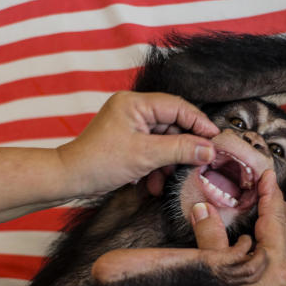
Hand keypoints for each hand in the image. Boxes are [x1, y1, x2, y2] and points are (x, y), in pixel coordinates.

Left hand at [57, 91, 219, 197]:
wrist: (70, 178)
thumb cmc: (100, 163)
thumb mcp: (145, 156)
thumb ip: (180, 150)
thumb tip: (209, 150)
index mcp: (135, 103)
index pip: (177, 106)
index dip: (199, 123)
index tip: (215, 141)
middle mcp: (133, 109)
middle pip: (172, 124)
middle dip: (183, 148)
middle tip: (197, 164)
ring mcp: (129, 125)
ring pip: (163, 139)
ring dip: (169, 161)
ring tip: (167, 179)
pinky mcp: (127, 140)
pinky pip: (151, 149)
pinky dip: (156, 165)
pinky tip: (153, 183)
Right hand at [193, 171, 285, 285]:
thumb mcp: (215, 269)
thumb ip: (209, 236)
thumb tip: (202, 207)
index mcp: (275, 261)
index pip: (275, 217)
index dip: (270, 193)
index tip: (267, 174)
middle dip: (283, 205)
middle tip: (268, 190)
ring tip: (270, 210)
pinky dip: (283, 240)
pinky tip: (266, 241)